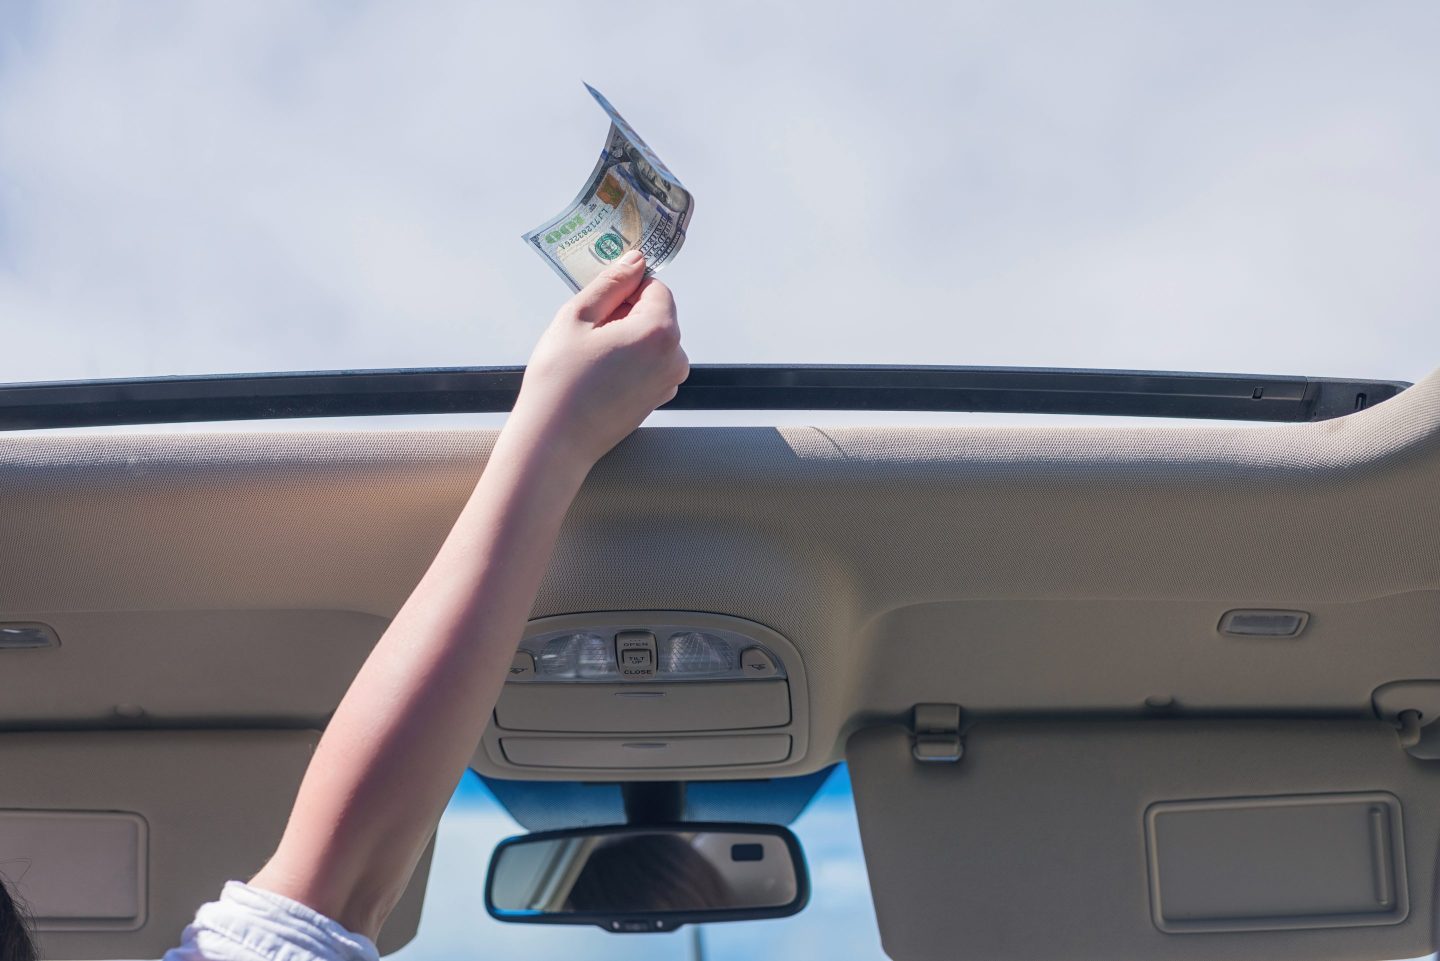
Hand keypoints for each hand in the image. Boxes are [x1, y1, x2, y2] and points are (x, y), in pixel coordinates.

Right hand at [508, 251, 687, 472]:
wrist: (554, 441)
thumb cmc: (559, 380)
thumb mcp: (577, 316)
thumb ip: (611, 282)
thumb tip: (635, 259)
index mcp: (660, 331)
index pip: (654, 287)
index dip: (624, 289)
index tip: (597, 305)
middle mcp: (675, 357)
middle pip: (656, 313)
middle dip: (625, 314)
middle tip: (587, 335)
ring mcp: (669, 382)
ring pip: (650, 339)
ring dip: (624, 338)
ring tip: (590, 358)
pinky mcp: (658, 399)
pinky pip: (647, 364)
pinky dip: (627, 361)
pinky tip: (598, 376)